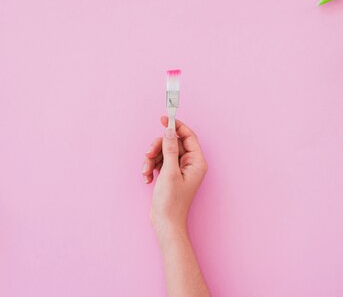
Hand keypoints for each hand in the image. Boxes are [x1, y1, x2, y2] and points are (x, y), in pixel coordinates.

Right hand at [142, 116, 207, 235]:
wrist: (165, 223)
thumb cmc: (171, 202)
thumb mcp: (169, 172)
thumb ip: (169, 150)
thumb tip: (169, 131)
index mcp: (196, 162)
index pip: (188, 136)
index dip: (176, 126)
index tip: (163, 119)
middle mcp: (190, 164)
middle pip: (172, 143)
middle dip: (157, 148)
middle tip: (147, 155)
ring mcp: (179, 169)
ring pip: (163, 152)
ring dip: (151, 160)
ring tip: (145, 172)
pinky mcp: (170, 174)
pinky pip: (159, 162)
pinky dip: (151, 167)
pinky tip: (147, 178)